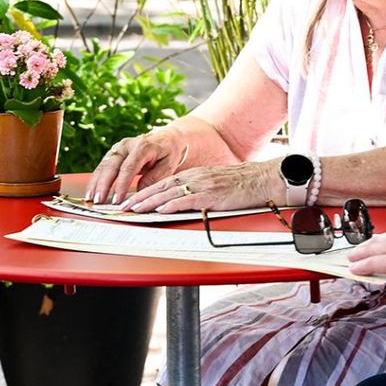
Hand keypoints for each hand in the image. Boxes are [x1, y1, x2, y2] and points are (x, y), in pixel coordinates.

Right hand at [85, 128, 187, 203]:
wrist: (166, 138)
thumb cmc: (169, 153)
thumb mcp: (168, 165)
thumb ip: (154, 178)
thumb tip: (139, 192)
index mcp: (143, 146)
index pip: (129, 167)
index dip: (121, 184)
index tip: (117, 200)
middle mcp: (128, 144)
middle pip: (112, 165)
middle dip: (103, 185)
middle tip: (99, 201)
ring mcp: (118, 147)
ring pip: (103, 165)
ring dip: (95, 183)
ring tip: (90, 199)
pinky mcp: (113, 152)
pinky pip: (102, 166)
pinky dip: (96, 179)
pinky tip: (91, 192)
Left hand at [122, 161, 275, 213]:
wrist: (262, 179)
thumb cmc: (242, 184)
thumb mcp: (215, 183)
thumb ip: (199, 190)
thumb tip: (183, 202)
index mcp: (195, 175)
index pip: (164, 183)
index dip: (145, 192)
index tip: (131, 200)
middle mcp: (195, 177)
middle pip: (161, 187)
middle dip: (139, 197)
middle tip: (123, 207)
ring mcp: (202, 186)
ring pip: (169, 193)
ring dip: (149, 202)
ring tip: (134, 210)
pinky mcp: (212, 195)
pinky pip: (187, 200)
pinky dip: (172, 205)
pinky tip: (161, 210)